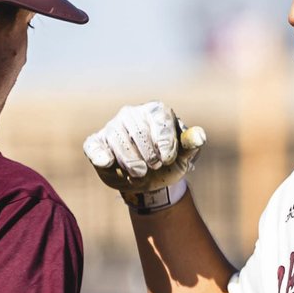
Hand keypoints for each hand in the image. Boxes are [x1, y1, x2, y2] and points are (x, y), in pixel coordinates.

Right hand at [83, 102, 206, 194]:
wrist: (152, 180)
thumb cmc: (169, 162)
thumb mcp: (184, 156)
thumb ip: (191, 145)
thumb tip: (200, 136)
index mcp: (156, 111)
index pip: (159, 117)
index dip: (164, 140)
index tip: (167, 159)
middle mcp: (132, 114)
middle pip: (137, 129)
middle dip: (147, 153)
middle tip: (154, 168)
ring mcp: (113, 128)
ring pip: (117, 138)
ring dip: (129, 160)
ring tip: (140, 174)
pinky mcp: (98, 144)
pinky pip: (94, 145)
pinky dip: (99, 154)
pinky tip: (107, 163)